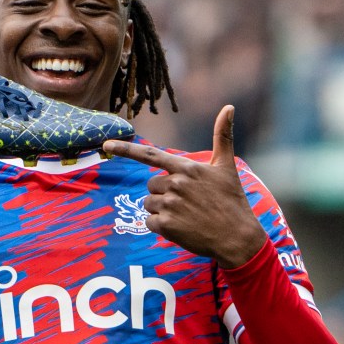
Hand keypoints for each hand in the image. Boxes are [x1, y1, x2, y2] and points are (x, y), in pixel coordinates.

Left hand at [102, 105, 266, 268]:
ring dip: (161, 211)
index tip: (106, 145)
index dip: (126, 149)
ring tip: (186, 215)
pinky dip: (161, 227)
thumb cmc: (232, 200)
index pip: (150, 155)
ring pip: (148, 204)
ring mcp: (169, 205)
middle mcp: (175, 184)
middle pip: (151, 185)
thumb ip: (223, 136)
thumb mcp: (227, 166)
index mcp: (186, 168)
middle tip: (187, 202)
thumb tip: (229, 106)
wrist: (237, 237)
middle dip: (163, 193)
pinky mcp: (166, 226)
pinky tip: (181, 228)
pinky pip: (150, 223)